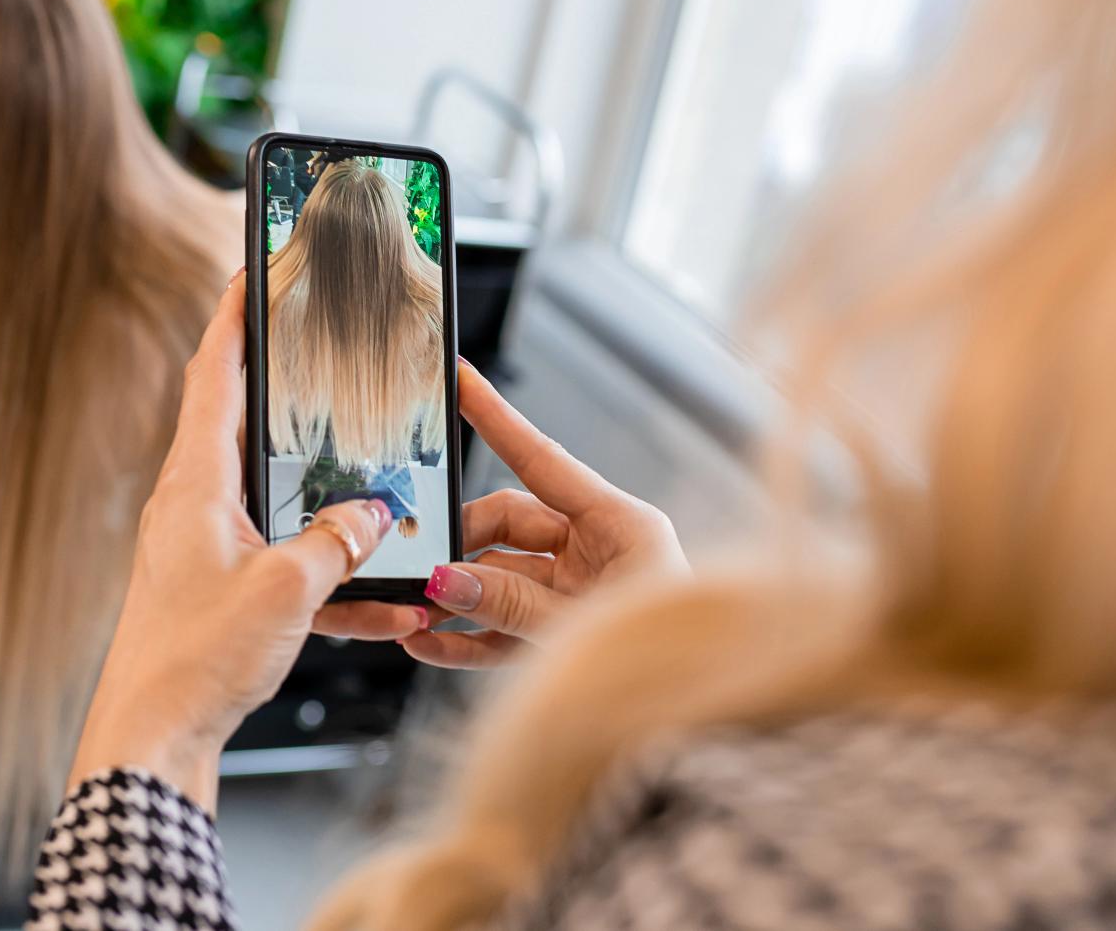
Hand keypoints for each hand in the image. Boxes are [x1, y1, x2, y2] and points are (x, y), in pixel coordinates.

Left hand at [67, 276, 396, 811]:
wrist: (150, 747)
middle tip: (330, 358)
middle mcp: (193, 508)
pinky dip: (332, 579)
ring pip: (279, 505)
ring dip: (330, 508)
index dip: (237, 316)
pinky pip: (287, 568)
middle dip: (294, 397)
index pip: (215, 373)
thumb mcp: (286, 589)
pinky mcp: (221, 598)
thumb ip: (338, 542)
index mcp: (193, 484)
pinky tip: (382, 603)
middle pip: (248, 428)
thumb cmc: (191, 663)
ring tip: (387, 505)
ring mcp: (205, 553)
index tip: (256, 271)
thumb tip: (374, 512)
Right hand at [399, 361, 686, 667]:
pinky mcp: (566, 633)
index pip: (543, 459)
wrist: (703, 735)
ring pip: (500, 580)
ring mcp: (581, 592)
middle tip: (419, 567)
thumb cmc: (673, 664)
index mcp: (622, 525)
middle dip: (460, 545)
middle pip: (509, 525)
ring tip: (412, 615)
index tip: (460, 380)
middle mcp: (601, 551)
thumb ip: (511, 604)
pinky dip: (469, 637)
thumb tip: (447, 579)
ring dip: (456, 599)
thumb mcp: (582, 627)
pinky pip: (505, 626)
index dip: (497, 418)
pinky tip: (430, 645)